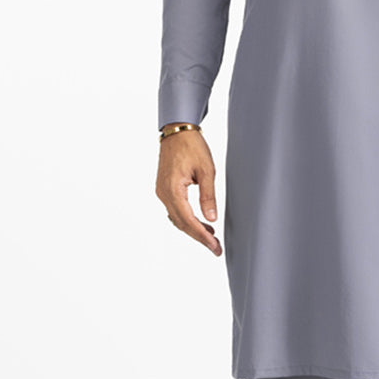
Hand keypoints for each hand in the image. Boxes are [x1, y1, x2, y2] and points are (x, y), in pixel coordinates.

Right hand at [155, 129, 221, 254]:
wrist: (177, 130)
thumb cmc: (192, 146)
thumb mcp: (207, 170)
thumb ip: (208, 196)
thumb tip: (211, 218)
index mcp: (172, 189)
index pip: (187, 220)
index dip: (201, 236)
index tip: (214, 246)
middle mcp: (163, 193)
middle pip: (181, 223)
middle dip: (199, 237)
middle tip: (215, 248)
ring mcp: (162, 191)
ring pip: (177, 218)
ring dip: (193, 229)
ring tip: (212, 237)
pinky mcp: (165, 188)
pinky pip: (175, 209)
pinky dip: (187, 218)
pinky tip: (201, 222)